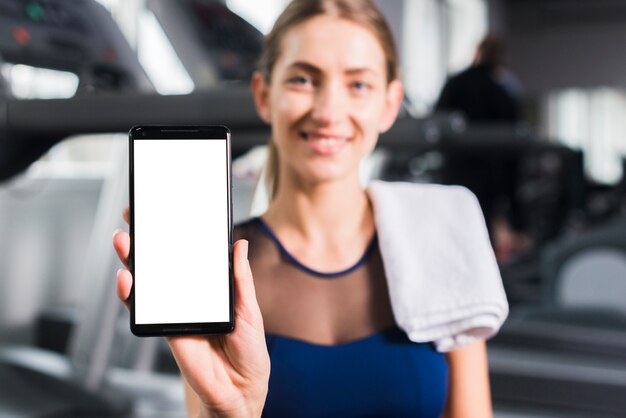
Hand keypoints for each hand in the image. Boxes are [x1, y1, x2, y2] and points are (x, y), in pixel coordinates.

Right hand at [113, 208, 269, 417]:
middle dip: (147, 240)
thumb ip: (241, 279)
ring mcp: (176, 309)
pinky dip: (132, 295)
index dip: (177, 234)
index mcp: (212, 286)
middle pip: (164, 263)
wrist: (240, 387)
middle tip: (135, 218)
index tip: (165, 211)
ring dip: (133, 261)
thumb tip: (239, 245)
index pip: (191, 254)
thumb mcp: (249, 309)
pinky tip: (127, 280)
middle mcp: (191, 294)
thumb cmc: (249, 349)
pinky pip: (144, 309)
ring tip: (124, 241)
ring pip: (149, 281)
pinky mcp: (166, 327)